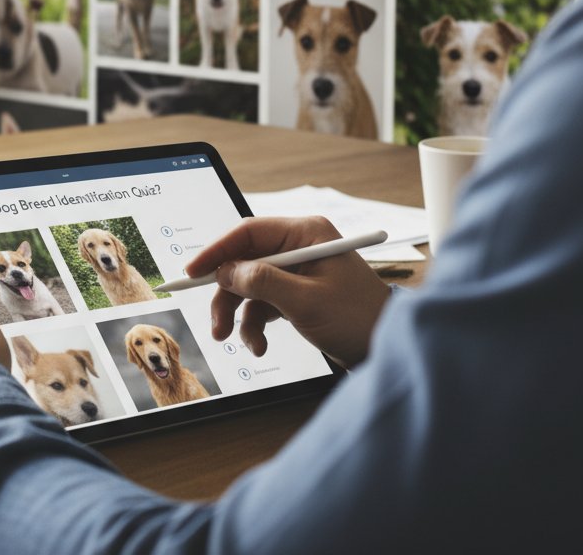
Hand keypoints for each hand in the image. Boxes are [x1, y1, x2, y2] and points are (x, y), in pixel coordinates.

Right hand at [183, 216, 389, 368]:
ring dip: (241, 316)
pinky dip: (257, 325)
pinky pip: (264, 304)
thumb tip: (225, 271)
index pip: (248, 233)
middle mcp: (299, 247)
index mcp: (305, 234)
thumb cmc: (359, 319)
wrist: (390, 350)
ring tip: (246, 344)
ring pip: (250, 286)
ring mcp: (299, 272)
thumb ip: (262, 281)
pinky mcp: (298, 294)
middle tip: (216, 326)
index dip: (217, 251)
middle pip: (245, 262)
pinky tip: (261, 345)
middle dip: (228, 296)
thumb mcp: (305, 301)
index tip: (192, 273)